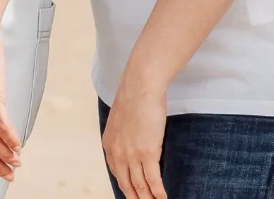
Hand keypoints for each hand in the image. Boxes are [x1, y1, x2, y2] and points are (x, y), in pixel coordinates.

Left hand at [101, 80, 167, 198]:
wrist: (140, 86)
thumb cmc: (134, 97)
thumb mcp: (121, 120)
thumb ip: (123, 135)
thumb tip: (132, 142)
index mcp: (109, 145)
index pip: (117, 174)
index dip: (126, 188)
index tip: (132, 194)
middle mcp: (118, 153)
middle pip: (127, 184)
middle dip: (136, 198)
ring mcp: (132, 155)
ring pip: (140, 186)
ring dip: (148, 198)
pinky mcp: (147, 153)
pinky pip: (153, 180)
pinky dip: (158, 192)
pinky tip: (163, 198)